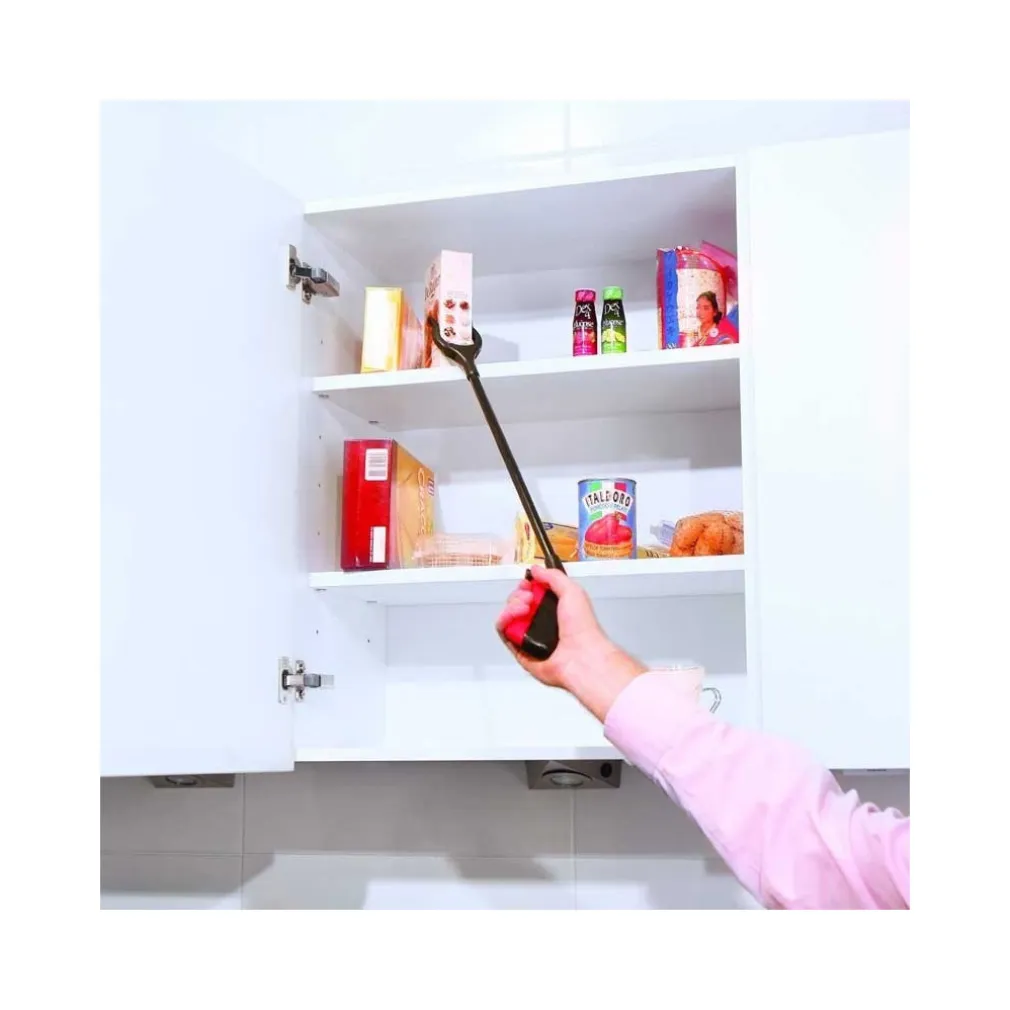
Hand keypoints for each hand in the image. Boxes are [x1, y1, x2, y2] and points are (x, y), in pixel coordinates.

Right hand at [495, 566, 646, 721]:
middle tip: (528, 597)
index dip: (527, 585)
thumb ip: (554, 577)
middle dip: (518, 595)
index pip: (532, 593)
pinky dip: (504, 622)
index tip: (528, 582)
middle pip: (517, 603)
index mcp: (555, 609)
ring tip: (523, 607)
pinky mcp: (521, 651)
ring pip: (508, 617)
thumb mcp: (572, 591)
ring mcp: (530, 637)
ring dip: (511, 607)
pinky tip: (514, 616)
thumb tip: (536, 570)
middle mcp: (542, 623)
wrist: (581, 656)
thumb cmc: (583, 627)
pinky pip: (504, 633)